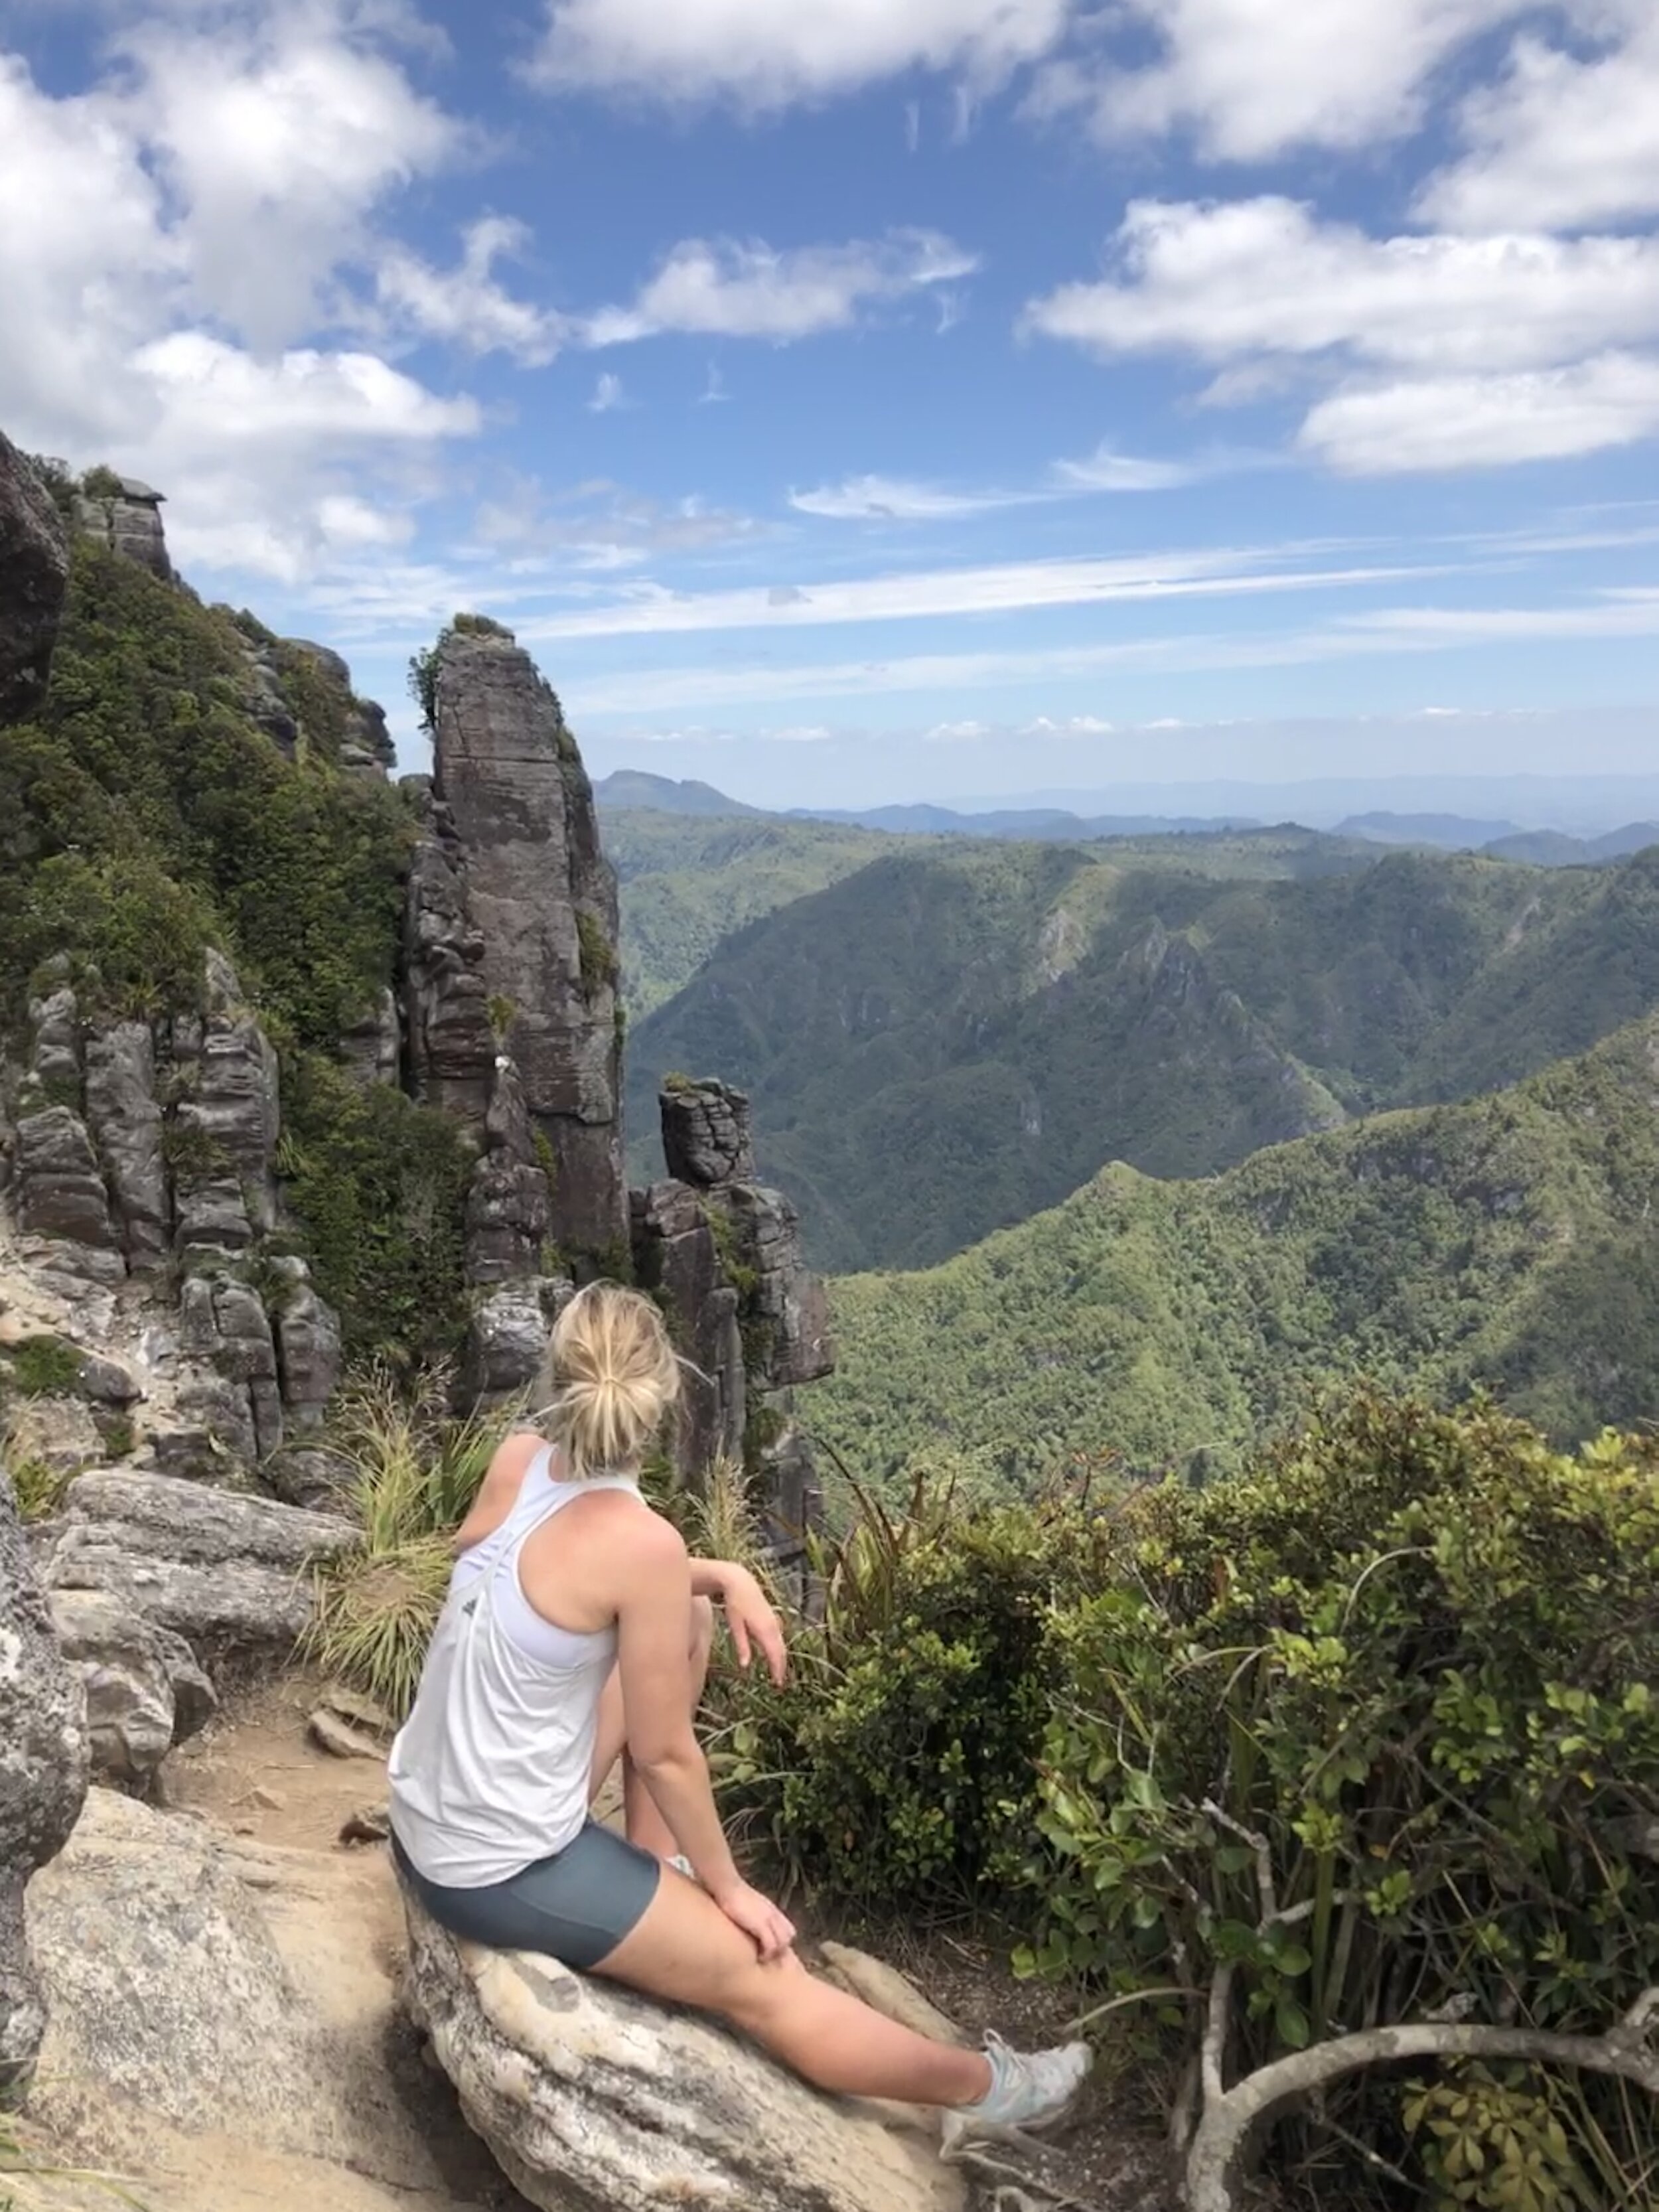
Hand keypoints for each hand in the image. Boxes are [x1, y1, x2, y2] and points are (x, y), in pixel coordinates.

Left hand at [713, 1564, 788, 1686]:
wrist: (741, 1582)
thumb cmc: (735, 1604)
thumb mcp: (735, 1625)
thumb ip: (742, 1645)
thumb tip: (745, 1665)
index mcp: (764, 1629)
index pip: (775, 1654)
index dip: (777, 1670)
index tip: (778, 1683)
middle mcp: (773, 1626)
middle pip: (781, 1651)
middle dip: (781, 1668)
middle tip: (779, 1684)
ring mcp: (775, 1621)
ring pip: (781, 1645)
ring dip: (781, 1659)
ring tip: (777, 1674)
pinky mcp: (773, 1619)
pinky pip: (779, 1638)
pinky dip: (778, 1649)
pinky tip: (773, 1657)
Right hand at [715, 1880, 796, 1961]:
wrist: (726, 1885)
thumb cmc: (732, 1895)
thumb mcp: (749, 1903)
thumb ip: (754, 1912)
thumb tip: (750, 1922)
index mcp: (771, 1909)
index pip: (788, 1928)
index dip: (782, 1940)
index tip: (770, 1947)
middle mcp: (773, 1914)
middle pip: (789, 1935)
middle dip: (781, 1948)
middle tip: (768, 1954)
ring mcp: (768, 1919)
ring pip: (783, 1942)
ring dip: (774, 1952)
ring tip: (762, 1957)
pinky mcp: (760, 1924)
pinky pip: (771, 1945)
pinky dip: (766, 1954)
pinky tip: (757, 1956)